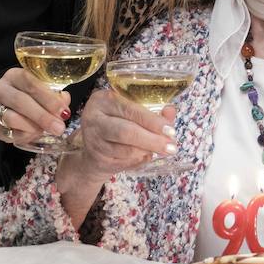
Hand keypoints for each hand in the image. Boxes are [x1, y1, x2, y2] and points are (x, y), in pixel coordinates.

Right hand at [0, 67, 70, 145]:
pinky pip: (10, 133)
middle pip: (20, 101)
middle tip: (59, 127)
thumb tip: (64, 100)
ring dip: (33, 127)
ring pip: (12, 118)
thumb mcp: (45, 91)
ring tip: (47, 130)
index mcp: (14, 75)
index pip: (29, 82)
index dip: (47, 97)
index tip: (63, 111)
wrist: (16, 110)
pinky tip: (36, 134)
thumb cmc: (34, 97)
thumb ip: (56, 95)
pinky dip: (26, 135)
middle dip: (42, 116)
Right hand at [62, 89, 178, 186]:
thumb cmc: (116, 124)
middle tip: (171, 147)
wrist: (93, 150)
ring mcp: (93, 141)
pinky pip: (124, 162)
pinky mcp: (96, 159)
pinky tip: (147, 155)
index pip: (130, 110)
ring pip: (126, 150)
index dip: (152, 121)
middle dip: (152, 140)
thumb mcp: (131, 113)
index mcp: (103, 100)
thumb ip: (152, 111)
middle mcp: (94, 119)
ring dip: (148, 151)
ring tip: (161, 150)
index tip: (170, 130)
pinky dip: (140, 160)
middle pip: (126, 132)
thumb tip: (170, 111)